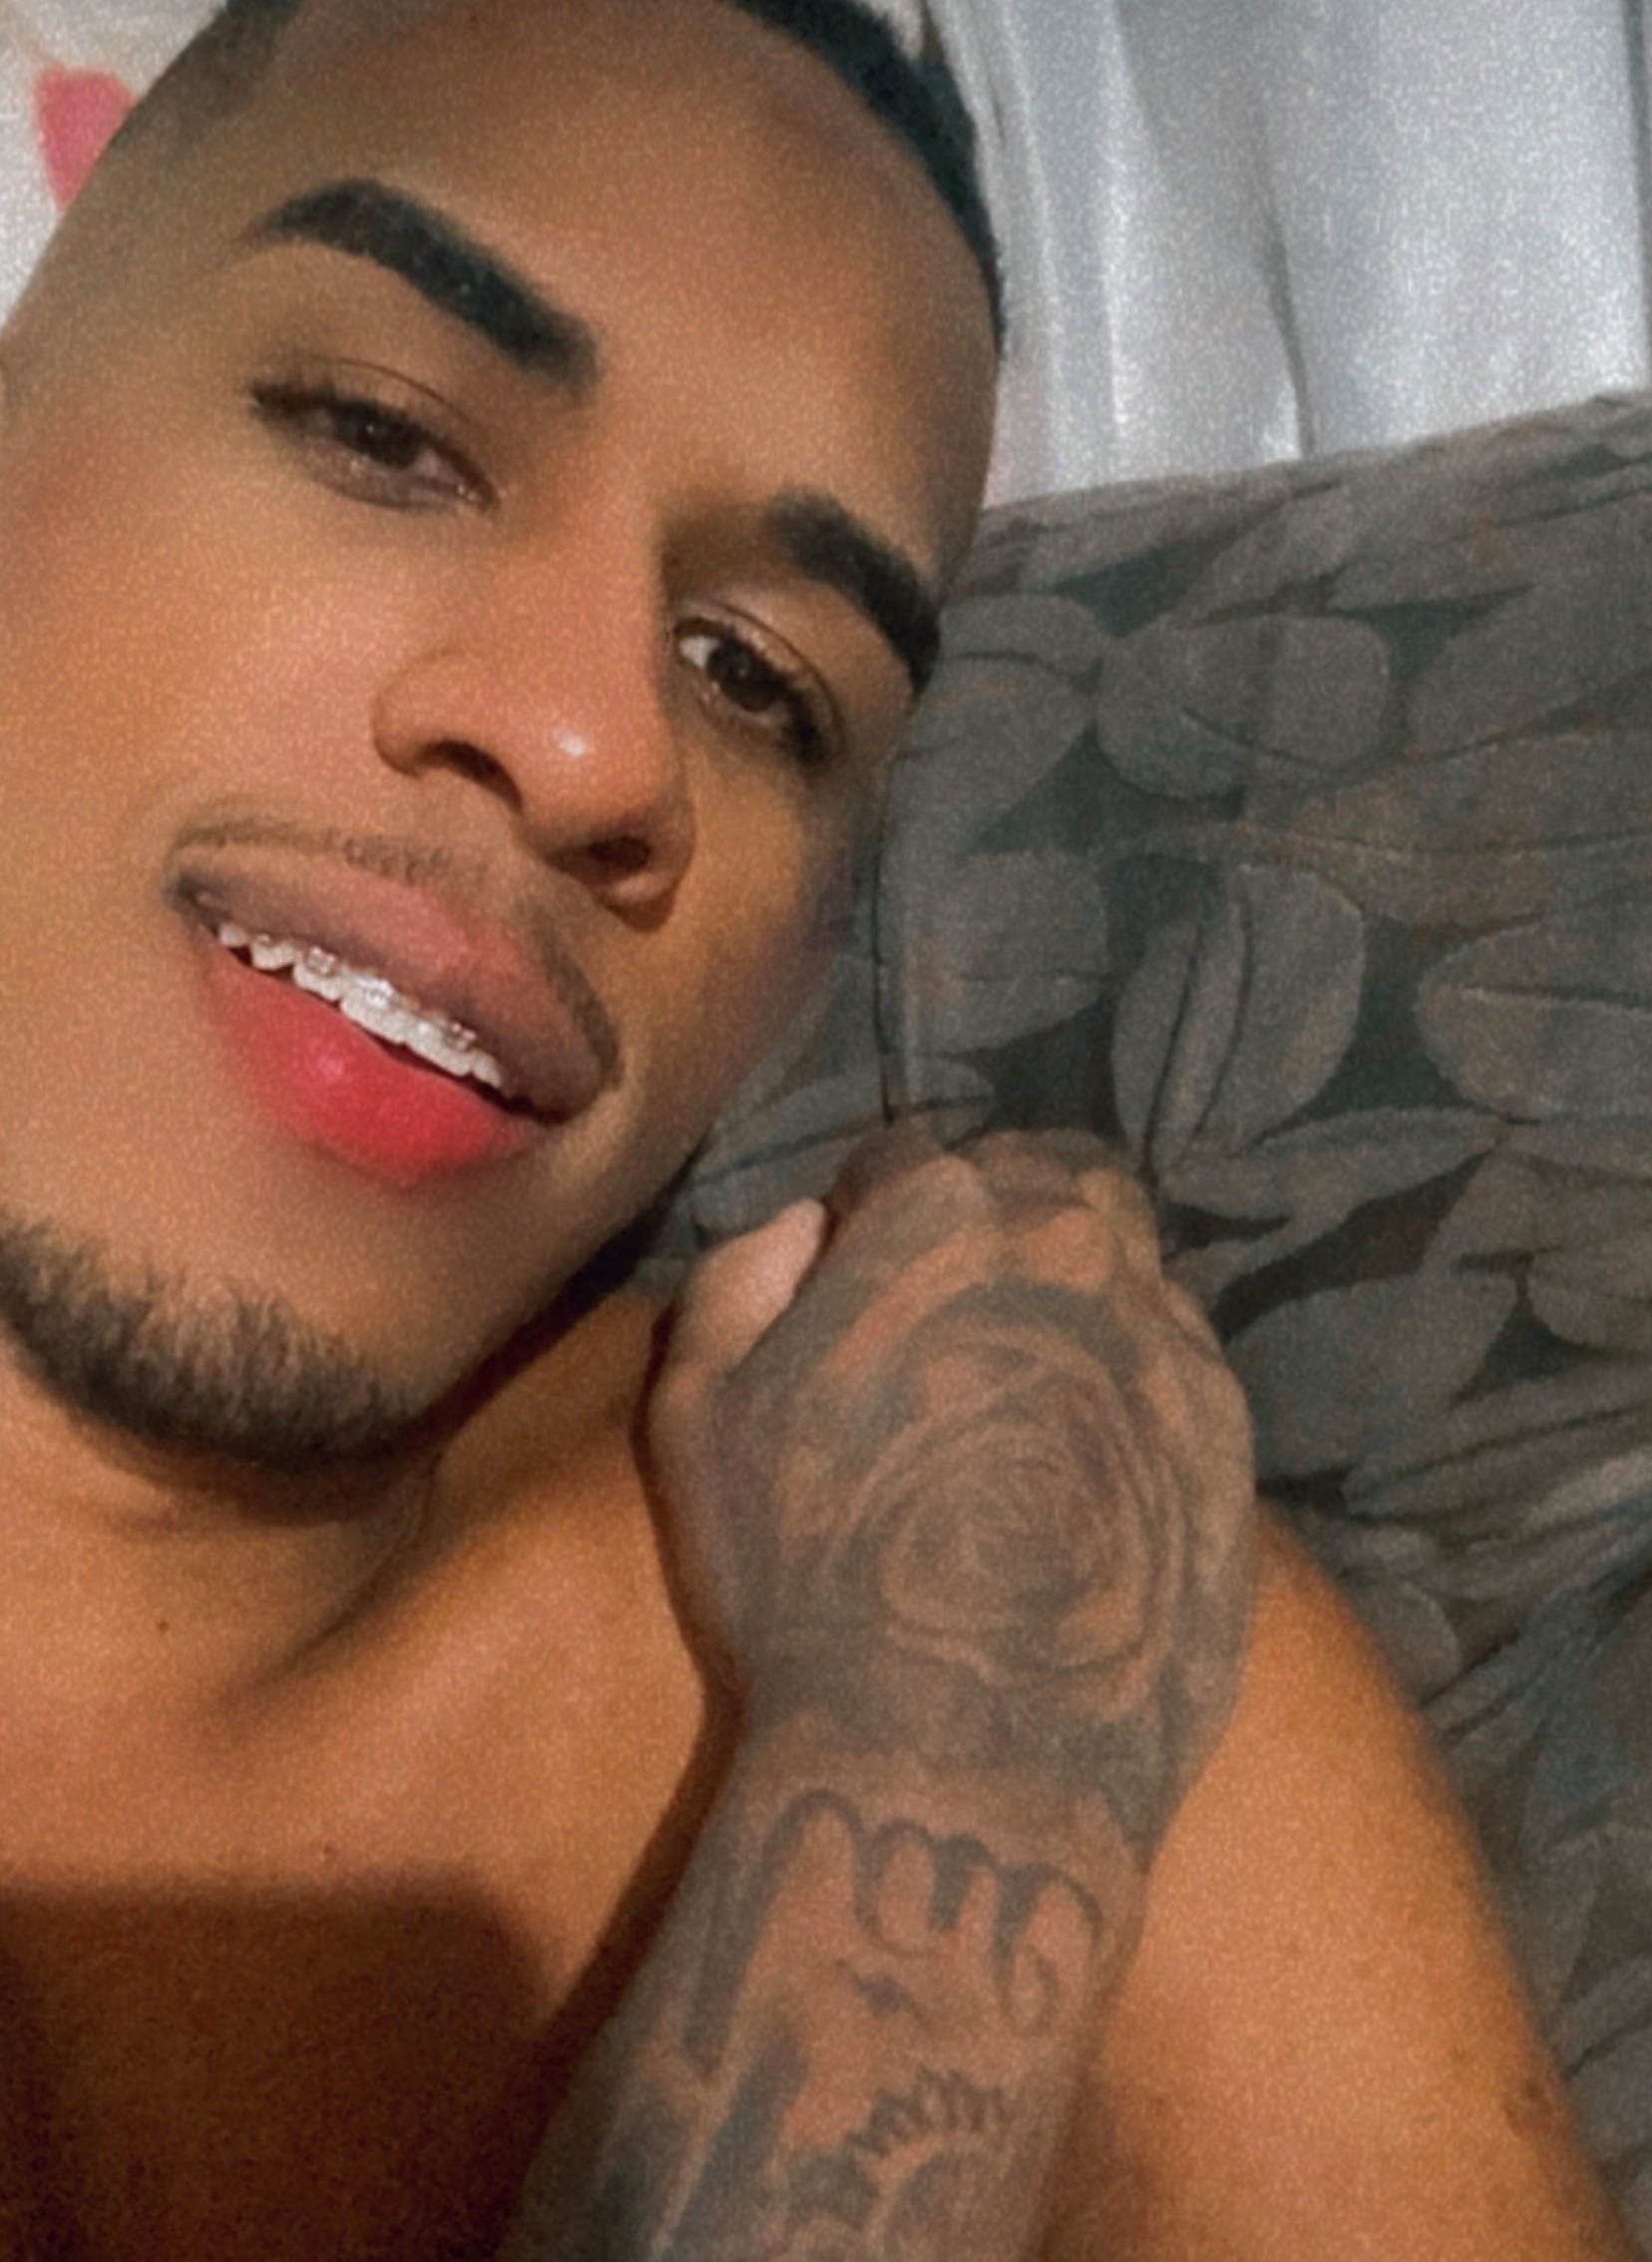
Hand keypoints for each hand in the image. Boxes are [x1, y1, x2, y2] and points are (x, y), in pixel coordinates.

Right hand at [651, 1129, 1256, 1854]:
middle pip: (1037, 1182)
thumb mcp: (699, 1413)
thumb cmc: (804, 1573)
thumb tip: (806, 1229)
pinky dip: (1131, 1370)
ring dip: (1073, 1281)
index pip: (903, 1162)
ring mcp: (1167, 1336)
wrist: (965, 1750)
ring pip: (1125, 1256)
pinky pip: (1178, 1356)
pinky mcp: (1228, 1430)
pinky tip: (1088, 1454)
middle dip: (988, 1221)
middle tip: (944, 1314)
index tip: (850, 1281)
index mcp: (942, 1218)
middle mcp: (1073, 1246)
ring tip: (1025, 1373)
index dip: (865, 1217)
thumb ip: (741, 1278)